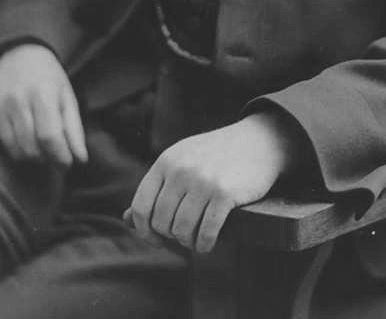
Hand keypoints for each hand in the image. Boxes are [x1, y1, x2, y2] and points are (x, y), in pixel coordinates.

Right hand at [0, 43, 87, 166]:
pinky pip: (1, 144)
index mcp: (43, 93)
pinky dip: (15, 147)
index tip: (67, 164)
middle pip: (31, 147)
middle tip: (54, 155)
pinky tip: (23, 134)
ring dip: (31, 156)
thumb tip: (81, 159)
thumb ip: (74, 129)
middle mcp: (17, 100)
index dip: (60, 156)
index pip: (49, 136)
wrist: (19, 55)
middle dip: (47, 158)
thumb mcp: (68, 97)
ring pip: (15, 151)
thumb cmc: (49, 78)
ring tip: (40, 146)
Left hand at [125, 112, 299, 253]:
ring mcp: (203, 181)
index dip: (144, 231)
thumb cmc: (217, 155)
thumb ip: (157, 187)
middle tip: (184, 236)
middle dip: (170, 237)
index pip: (140, 207)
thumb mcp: (183, 160)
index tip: (156, 239)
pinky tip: (208, 243)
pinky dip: (204, 245)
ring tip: (196, 239)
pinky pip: (205, 232)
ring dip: (188, 242)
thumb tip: (126, 219)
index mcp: (166, 161)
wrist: (258, 140)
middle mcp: (181, 170)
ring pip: (182, 230)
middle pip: (161, 223)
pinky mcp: (224, 193)